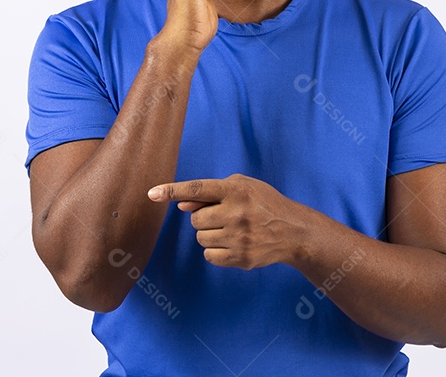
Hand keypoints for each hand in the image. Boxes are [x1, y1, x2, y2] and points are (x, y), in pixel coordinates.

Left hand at [147, 174, 304, 269]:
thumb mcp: (242, 187)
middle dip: (204, 218)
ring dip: (210, 234)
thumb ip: (211, 194)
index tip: (152, 193)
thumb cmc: (263, 204)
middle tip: (224, 217)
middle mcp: (237, 213)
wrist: (293, 231)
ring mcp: (240, 238)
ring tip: (231, 230)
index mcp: (236, 190)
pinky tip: (233, 244)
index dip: (172, 190)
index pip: (197, 189)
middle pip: (195, 219)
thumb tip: (181, 205)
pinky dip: (216, 251)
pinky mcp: (241, 258)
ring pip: (201, 238)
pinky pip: (209, 256)